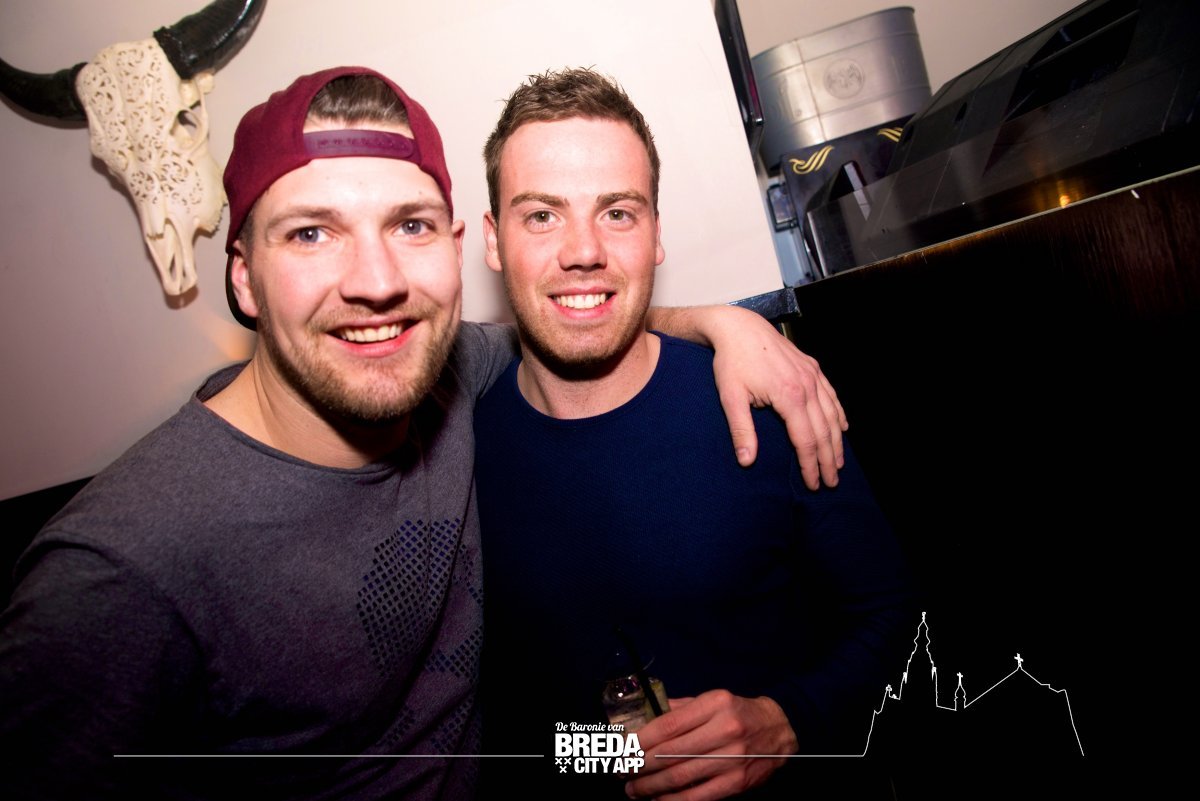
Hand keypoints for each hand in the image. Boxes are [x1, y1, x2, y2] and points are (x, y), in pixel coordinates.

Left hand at [625, 690, 797, 800]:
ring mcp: (732, 759)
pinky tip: (657, 800)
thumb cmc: (738, 713)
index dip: (640, 740)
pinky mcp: (737, 782)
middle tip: (621, 770)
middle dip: (639, 765)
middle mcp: (724, 731)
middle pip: (670, 753)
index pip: (667, 726)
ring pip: (680, 777)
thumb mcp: (711, 699)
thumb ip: (678, 709)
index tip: (622, 748)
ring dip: (650, 786)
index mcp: (715, 704)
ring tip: (632, 789)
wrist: (779, 729)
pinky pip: (698, 796)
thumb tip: (642, 722)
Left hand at [708, 307, 846, 487]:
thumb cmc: (731, 362)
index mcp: (789, 396)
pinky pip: (832, 395)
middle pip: (824, 431)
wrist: (738, 326)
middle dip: (828, 460)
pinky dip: (839, 414)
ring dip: (837, 441)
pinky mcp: (812, 367)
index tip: (813, 485)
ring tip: (838, 463)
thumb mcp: (731, 397)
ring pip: (832, 415)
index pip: (806, 440)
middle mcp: (807, 386)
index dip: (810, 465)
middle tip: (831, 483)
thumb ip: (741, 430)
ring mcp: (813, 375)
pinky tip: (842, 427)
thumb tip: (747, 462)